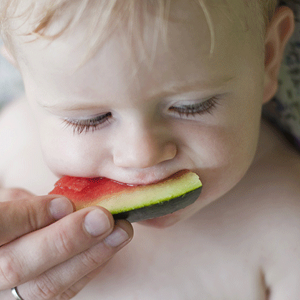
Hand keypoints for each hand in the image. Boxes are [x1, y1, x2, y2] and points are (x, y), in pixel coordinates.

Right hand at [0, 188, 132, 299]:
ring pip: (45, 286)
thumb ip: (27, 205)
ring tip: (120, 232)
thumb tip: (64, 207)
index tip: (64, 203)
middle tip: (103, 219)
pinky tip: (109, 247)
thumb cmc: (9, 217)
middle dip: (66, 240)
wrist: (3, 246)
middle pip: (18, 266)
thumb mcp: (8, 203)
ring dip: (89, 257)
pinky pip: (63, 292)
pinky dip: (89, 267)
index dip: (30, 216)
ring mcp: (9, 295)